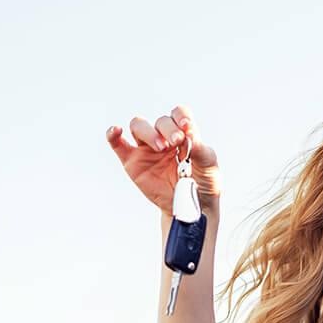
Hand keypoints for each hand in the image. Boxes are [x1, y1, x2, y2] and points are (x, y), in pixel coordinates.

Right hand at [106, 105, 220, 215]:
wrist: (193, 208)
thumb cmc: (203, 184)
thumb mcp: (209, 165)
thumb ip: (201, 148)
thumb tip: (190, 131)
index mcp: (183, 134)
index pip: (178, 114)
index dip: (181, 116)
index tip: (186, 126)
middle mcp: (164, 137)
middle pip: (160, 121)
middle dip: (168, 129)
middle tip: (175, 142)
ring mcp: (146, 149)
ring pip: (138, 126)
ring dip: (148, 132)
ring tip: (160, 147)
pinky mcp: (132, 162)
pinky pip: (118, 144)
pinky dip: (113, 135)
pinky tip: (116, 131)